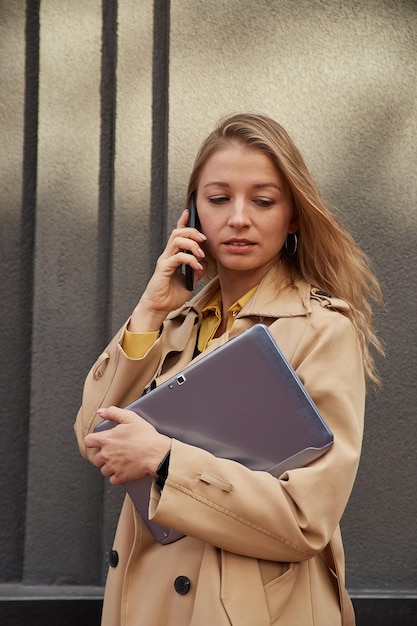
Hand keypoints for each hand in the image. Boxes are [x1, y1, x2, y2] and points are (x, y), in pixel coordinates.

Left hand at [84, 406, 170, 484]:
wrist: (158, 454)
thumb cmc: (146, 436)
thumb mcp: (131, 418)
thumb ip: (113, 412)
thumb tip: (100, 412)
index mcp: (106, 439)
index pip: (88, 441)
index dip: (92, 441)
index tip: (99, 441)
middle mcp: (106, 454)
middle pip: (95, 458)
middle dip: (103, 455)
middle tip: (114, 451)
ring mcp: (113, 467)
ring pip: (103, 470)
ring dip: (109, 466)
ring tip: (121, 460)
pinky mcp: (120, 477)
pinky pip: (112, 479)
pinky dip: (117, 476)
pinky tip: (125, 469)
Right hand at [129, 210, 206, 331]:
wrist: (159, 307)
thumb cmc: (171, 295)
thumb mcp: (190, 281)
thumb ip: (196, 270)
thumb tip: (205, 261)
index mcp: (173, 256)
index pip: (178, 234)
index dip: (182, 222)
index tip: (189, 212)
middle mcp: (168, 255)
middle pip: (178, 233)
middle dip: (192, 232)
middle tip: (204, 239)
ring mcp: (165, 261)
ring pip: (176, 240)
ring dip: (192, 244)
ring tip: (201, 254)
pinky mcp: (164, 269)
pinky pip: (178, 257)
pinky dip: (190, 259)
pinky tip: (197, 266)